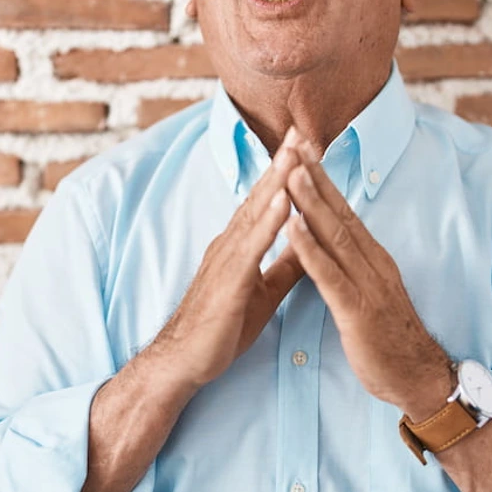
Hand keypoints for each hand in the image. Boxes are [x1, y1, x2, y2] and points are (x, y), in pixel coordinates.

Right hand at [154, 128, 305, 391]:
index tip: (304, 145)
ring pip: (256, 212)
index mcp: (239, 247)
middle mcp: (231, 244)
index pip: (265, 202)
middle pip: (261, 195)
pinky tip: (284, 200)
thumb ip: (283, 267)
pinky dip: (269, 220)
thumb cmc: (218, 329)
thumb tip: (308, 244)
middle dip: (283, 162)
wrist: (182, 362)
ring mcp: (228, 259)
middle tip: (302, 129)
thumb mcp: (262, 292)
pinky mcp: (229, 280)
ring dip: (277, 180)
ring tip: (296, 151)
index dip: (285, 173)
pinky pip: (252, 246)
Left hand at [282, 131, 453, 421]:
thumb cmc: (389, 339)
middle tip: (293, 144)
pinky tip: (292, 229)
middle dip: (314, 177)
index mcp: (372, 259)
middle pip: (338, 213)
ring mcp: (367, 285)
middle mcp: (372, 264)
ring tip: (289, 173)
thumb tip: (331, 243)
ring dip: (310, 203)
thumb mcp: (369, 294)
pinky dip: (310, 250)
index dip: (322, 180)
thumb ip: (351, 267)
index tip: (302, 151)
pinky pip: (330, 275)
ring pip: (334, 236)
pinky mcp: (357, 310)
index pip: (344, 212)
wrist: (418, 378)